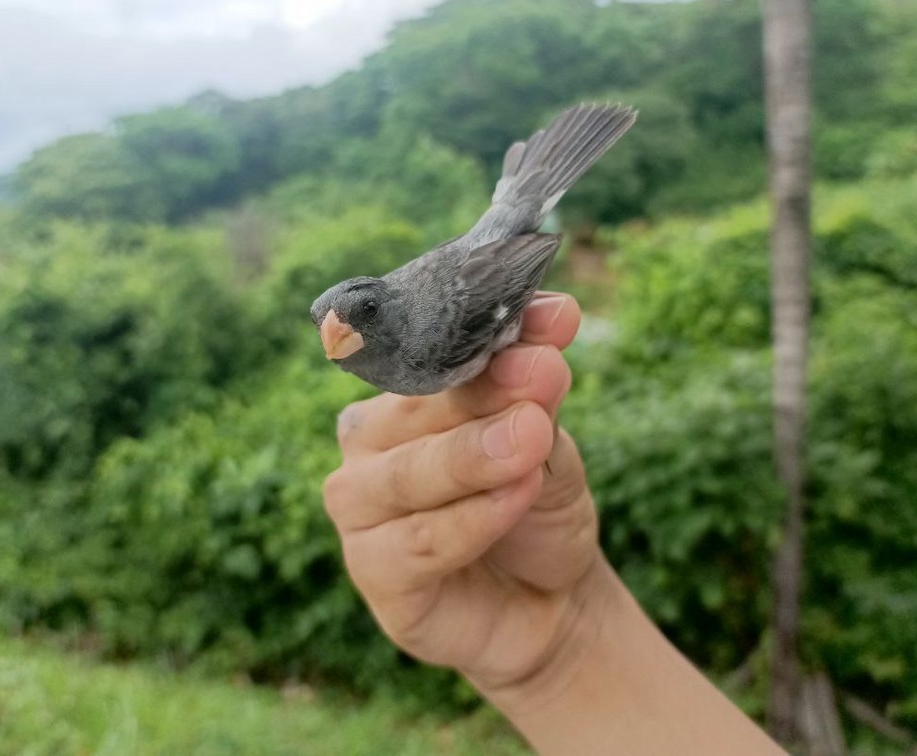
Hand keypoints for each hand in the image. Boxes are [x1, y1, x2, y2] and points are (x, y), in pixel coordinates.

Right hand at [322, 292, 601, 691]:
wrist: (552, 599)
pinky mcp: (372, 571)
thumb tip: (551, 319)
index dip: (490, 330)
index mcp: (398, 392)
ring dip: (472, 456)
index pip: (434, 349)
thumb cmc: (535, 503)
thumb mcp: (546, 437)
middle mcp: (365, 440)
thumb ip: (536, 387)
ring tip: (532, 441)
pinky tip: (516, 500)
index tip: (557, 318)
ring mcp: (359, 506)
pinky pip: (417, 543)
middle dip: (483, 395)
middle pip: (414, 409)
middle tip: (545, 377)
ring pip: (408, 475)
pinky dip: (471, 520)